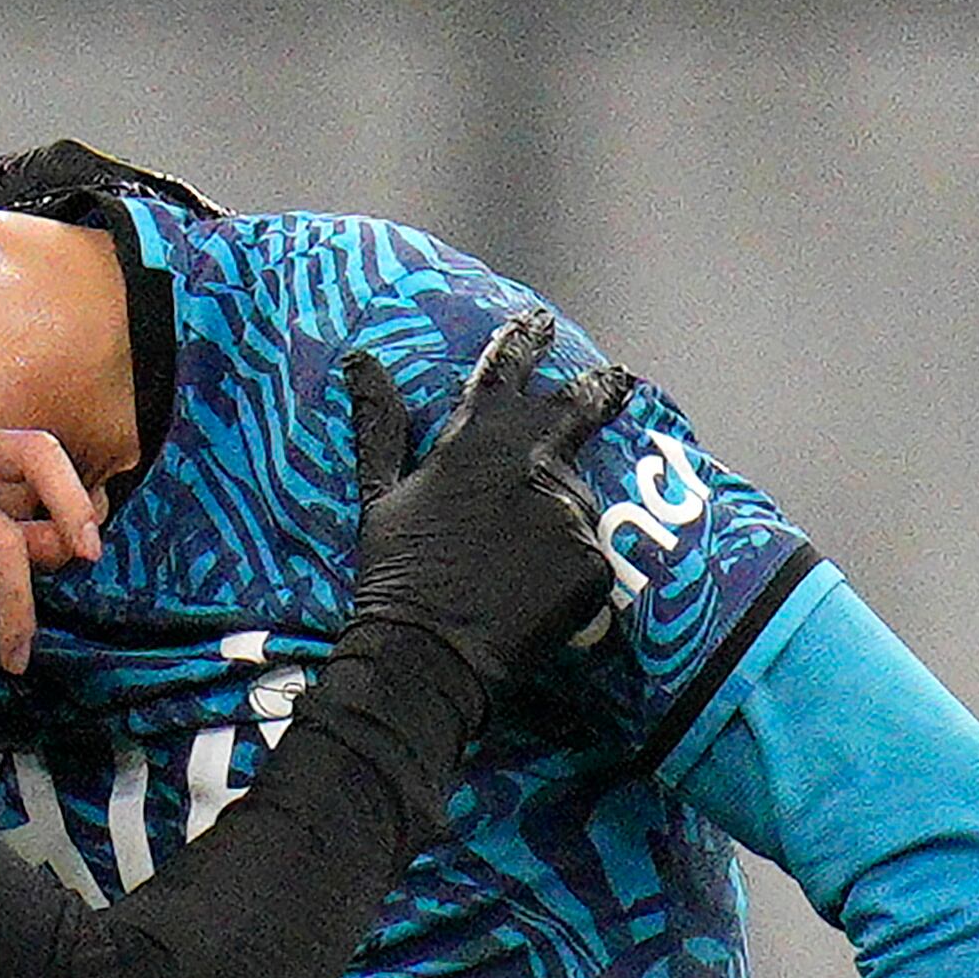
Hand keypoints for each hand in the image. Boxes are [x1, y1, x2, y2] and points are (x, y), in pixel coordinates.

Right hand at [344, 309, 634, 699]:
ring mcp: (567, 510)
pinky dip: (566, 566)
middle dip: (598, 389)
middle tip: (617, 378)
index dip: (522, 342)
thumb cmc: (395, 575)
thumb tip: (361, 360)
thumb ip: (381, 423)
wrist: (428, 654)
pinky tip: (533, 590)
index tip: (536, 323)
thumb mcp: (381, 495)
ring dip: (558, 510)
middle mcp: (531, 464)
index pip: (507, 371)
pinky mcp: (593, 559)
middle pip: (577, 410)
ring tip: (520, 554)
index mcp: (476, 440)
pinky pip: (587, 553)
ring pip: (575, 496)